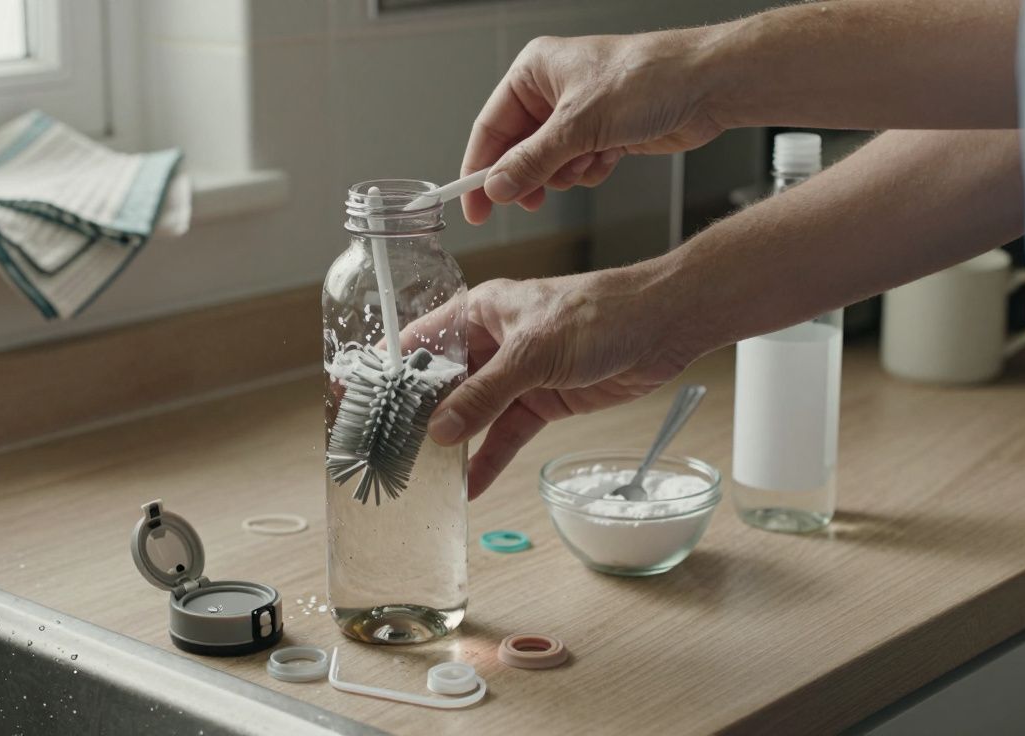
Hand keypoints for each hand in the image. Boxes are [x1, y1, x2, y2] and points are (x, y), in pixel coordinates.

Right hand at [408, 266, 698, 498]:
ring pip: (473, 414)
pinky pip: (507, 434)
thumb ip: (485, 394)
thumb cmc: (599, 314)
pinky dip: (490, 458)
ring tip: (424, 476)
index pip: (421, 343)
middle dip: (419, 417)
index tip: (362, 402)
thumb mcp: (533, 352)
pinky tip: (471, 485)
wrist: (663, 326)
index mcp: (479, 312)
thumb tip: (441, 430)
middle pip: (443, 384)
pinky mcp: (542, 401)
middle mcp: (491, 342)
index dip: (390, 372)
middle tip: (390, 452)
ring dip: (454, 443)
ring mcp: (517, 374)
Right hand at [462, 31, 724, 224]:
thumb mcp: (579, 125)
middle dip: (528, 176)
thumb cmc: (648, 78)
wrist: (707, 85)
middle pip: (517, 150)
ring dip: (565, 173)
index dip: (478, 169)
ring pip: (548, 164)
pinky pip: (577, 168)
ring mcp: (578, 114)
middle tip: (528, 202)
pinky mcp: (602, 133)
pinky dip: (589, 171)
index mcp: (534, 72)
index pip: (490, 127)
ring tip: (588, 160)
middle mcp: (552, 91)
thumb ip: (532, 161)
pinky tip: (609, 157)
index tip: (472, 205)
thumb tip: (497, 187)